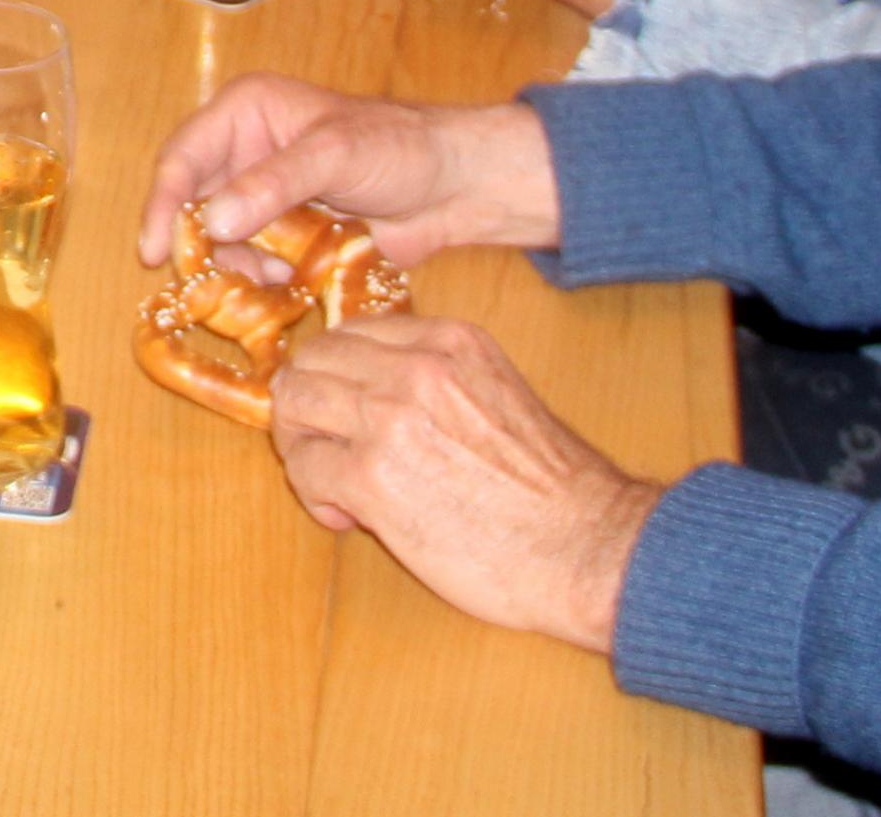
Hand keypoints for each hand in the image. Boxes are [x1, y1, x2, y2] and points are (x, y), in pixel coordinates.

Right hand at [137, 73, 562, 266]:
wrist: (455, 186)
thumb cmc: (398, 148)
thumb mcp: (332, 155)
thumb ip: (273, 185)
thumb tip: (215, 220)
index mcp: (246, 114)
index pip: (183, 158)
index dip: (163, 204)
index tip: (156, 251)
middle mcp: (247, 152)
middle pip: (196, 204)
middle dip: (202, 245)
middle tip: (208, 285)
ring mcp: (268, 195)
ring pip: (225, 240)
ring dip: (238, 266)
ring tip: (272, 279)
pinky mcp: (290, 232)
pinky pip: (257, 261)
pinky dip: (265, 278)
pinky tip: (290, 284)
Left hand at [271, 316, 661, 653]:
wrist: (587, 547)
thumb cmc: (549, 489)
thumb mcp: (495, 392)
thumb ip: (436, 380)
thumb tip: (367, 393)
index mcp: (448, 340)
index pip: (348, 334)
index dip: (336, 379)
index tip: (348, 418)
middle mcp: (416, 365)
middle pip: (310, 361)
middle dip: (308, 409)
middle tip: (329, 453)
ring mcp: (391, 416)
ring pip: (293, 404)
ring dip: (303, 448)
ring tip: (336, 487)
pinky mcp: (373, 476)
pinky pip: (305, 469)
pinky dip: (314, 496)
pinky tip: (350, 518)